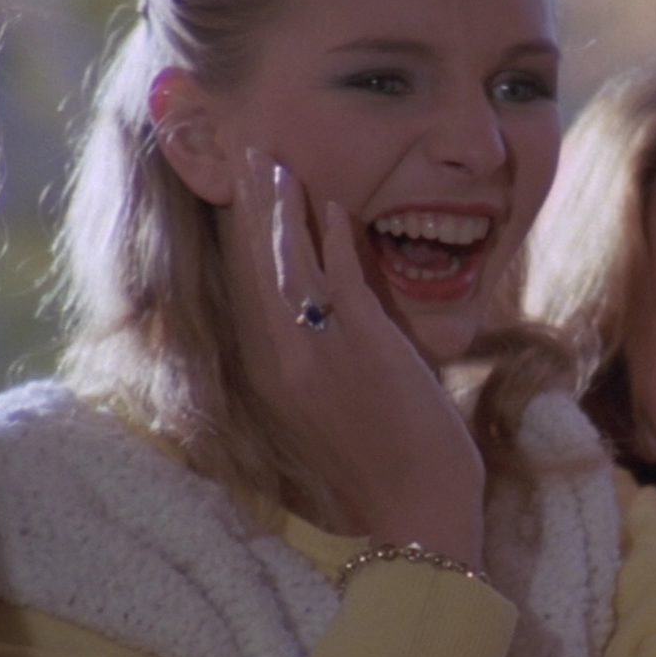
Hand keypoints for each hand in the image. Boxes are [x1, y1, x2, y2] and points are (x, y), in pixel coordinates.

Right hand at [220, 150, 484, 564]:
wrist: (416, 508)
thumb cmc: (393, 459)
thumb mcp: (349, 395)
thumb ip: (337, 344)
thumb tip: (343, 292)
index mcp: (280, 371)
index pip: (251, 285)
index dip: (244, 232)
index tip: (239, 186)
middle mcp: (286, 360)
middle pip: (257, 266)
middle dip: (250, 204)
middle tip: (242, 148)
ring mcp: (320, 356)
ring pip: (288, 266)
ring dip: (280, 208)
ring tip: (273, 159)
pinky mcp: (361, 351)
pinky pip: (340, 281)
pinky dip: (333, 240)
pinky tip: (332, 205)